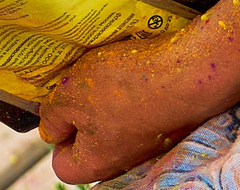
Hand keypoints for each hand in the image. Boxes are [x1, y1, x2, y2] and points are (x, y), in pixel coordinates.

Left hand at [39, 28, 239, 183]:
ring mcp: (148, 145)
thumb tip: (51, 131)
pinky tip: (129, 74)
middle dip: (80, 115)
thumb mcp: (68, 96)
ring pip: (113, 127)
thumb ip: (53, 118)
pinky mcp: (166, 125)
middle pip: (90, 146)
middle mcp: (125, 162)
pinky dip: (130, 96)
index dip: (55, 137)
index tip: (60, 110)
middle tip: (79, 87)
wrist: (188, 73)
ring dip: (104, 102)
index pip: (63, 166)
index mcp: (98, 163)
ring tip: (105, 77)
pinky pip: (137, 114)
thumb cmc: (123, 86)